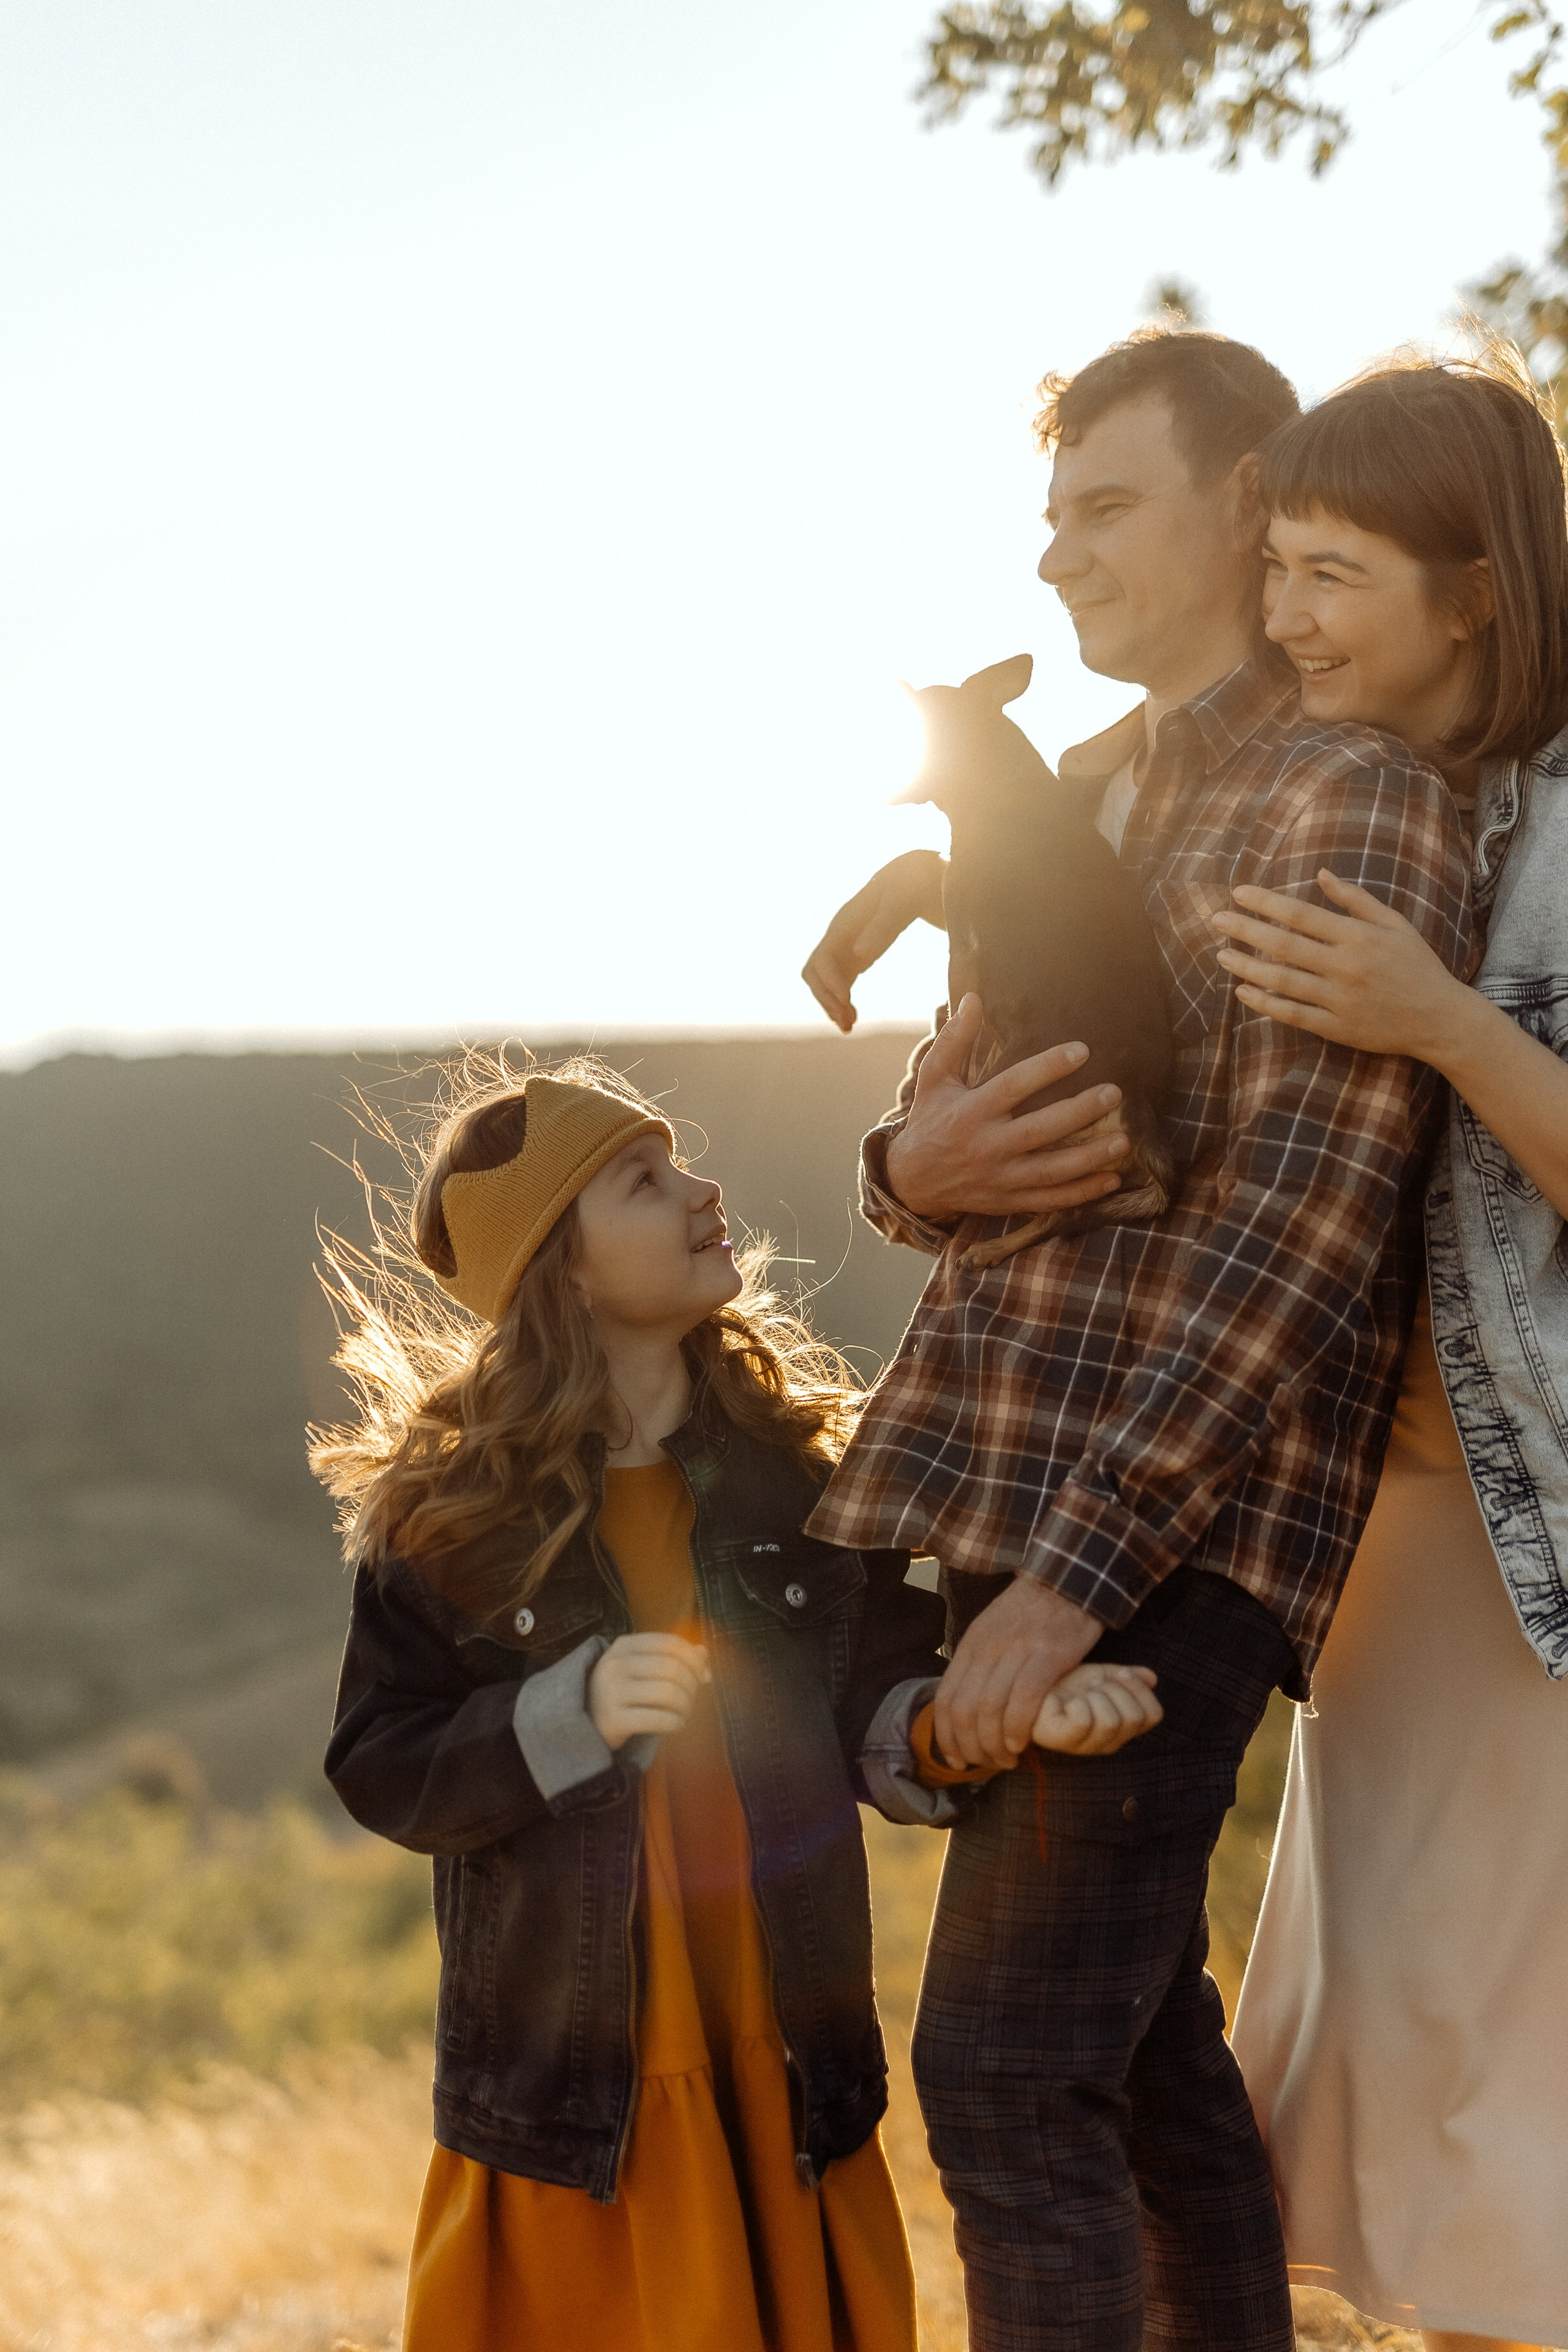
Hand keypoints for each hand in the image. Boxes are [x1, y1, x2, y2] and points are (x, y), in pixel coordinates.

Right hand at [588, 1632, 709, 1750]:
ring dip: (686, 1706)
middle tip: (691, 1698)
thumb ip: (670, 1655)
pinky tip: (677, 1724)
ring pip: (668, 1693)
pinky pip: (658, 1719)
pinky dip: (675, 1722)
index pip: (669, 1643)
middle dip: (691, 1685)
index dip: (694, 1659)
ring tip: (684, 1712)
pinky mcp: (614, 1720)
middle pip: (672, 1668)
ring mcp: (612, 1692)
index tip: (704, 1675)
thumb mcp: (639, 1666)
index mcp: (624, 1645)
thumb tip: (703, 1652)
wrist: (585, 1722)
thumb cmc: (620, 1690)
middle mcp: (616, 1665)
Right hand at [802, 851, 947, 1032]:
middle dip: (826, 999)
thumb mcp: (905, 898)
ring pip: (822, 980)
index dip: (830, 985)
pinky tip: (854, 1016)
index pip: (822, 958)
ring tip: (849, 1026)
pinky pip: (838, 981)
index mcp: (848, 920)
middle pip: (814, 972)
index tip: (848, 1005)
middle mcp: (842, 933)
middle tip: (848, 1024)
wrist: (928, 872)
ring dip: (830, 1004)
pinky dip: (841, 1001)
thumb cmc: (919, 880)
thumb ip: (883, 925)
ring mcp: (848, 943)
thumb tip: (858, 956)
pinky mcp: (858, 952)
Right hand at [885, 994, 1129, 1220]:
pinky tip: (1112, 1180)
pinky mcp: (1008, 1200)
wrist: (912, 1181)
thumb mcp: (935, 1079)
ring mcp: (999, 1177)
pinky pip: (1049, 1200)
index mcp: (970, 1111)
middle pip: (1040, 1129)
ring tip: (1123, 1141)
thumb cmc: (930, 1120)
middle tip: (1114, 1093)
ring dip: (1090, 1158)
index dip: (1048, 1068)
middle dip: (1080, 1111)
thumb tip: (973, 998)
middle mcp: (986, 1146)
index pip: (1014, 1086)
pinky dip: (1081, 1193)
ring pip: (1051, 1170)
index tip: (1082, 1051)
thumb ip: (955, 1040)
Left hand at [934, 1575, 1101, 1769]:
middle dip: (971, 1748)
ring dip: (995, 1745)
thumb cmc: (1031, 1612)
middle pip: (964, 1711)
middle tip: (986, 1764)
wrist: (1067, 1579)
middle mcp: (987, 1648)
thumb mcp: (992, 1631)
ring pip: (990, 1711)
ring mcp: (1016, 1651)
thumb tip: (966, 1708)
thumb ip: (979, 1665)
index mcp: (971, 1644)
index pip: (946, 1699)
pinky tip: (1022, 1743)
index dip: (946, 1737)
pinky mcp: (1048, 1655)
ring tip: (1006, 1759)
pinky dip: (1018, 1729)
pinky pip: (1024, 1701)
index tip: (955, 1761)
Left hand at [1032, 1663, 1161, 1755]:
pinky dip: (1077, 1703)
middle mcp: (1109, 1743)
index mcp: (1123, 1728)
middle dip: (1114, 1689)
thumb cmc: (1067, 1684)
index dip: (1140, 1689)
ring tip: (1080, 1693)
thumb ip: (1128, 1677)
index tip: (1119, 1674)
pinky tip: (1067, 1702)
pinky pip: (1084, 1721)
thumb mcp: (1102, 1674)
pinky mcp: (1063, 1741)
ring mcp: (1086, 1746)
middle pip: (1133, 1716)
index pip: (1153, 1715)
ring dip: (1095, 1695)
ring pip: (1111, 1720)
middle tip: (1093, 1685)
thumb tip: (1151, 1678)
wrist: (1031, 1684)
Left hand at [1210, 870, 1470, 1061]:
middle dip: (1246, 930)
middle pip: (1284, 945)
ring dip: (1246, 966)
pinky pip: (1292, 1014)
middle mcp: (1345, 967)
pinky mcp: (1336, 1028)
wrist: (1439, 1018)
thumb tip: (1320, 874)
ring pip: (1282, 981)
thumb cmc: (1417, 966)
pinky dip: (1264, 1003)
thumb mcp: (1394, 924)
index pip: (1301, 914)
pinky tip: (1242, 991)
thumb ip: (1356, 900)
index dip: (1266, 902)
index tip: (1238, 892)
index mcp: (1358, 937)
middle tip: (1216, 919)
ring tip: (1221, 954)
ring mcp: (1338, 1000)